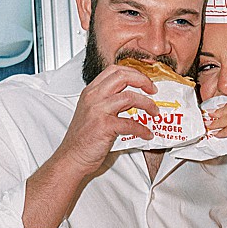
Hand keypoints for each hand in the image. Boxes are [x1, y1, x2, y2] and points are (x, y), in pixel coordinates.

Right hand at [59, 61, 155, 175]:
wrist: (72, 157)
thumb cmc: (83, 138)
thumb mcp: (92, 112)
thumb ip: (108, 102)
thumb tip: (132, 100)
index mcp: (90, 91)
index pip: (114, 71)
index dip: (133, 73)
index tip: (145, 82)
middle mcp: (93, 97)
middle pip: (122, 76)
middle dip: (143, 81)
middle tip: (153, 90)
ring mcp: (98, 110)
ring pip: (129, 97)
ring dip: (147, 104)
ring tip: (154, 112)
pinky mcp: (104, 126)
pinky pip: (130, 123)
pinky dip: (142, 129)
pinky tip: (147, 134)